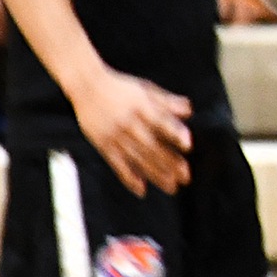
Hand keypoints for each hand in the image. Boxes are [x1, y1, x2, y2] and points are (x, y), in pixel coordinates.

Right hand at [72, 71, 192, 195]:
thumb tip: (190, 111)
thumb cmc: (121, 87)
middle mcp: (129, 123)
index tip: (188, 145)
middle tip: (186, 177)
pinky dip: (129, 178)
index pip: (161, 121)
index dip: (175, 132)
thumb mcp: (146, 89)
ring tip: (171, 187)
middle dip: (170, 162)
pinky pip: (117, 164)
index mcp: (141, 106)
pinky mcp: (103, 145)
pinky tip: (141, 189)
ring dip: (155, 174)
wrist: (87, 86)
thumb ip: (167, 101)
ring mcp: (115, 135)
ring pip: (137, 158)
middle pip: (152, 145)